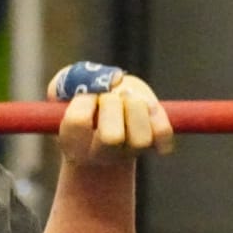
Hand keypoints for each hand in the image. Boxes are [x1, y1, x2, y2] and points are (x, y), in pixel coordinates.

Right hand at [48, 63, 174, 166]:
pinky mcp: (152, 145)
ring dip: (137, 108)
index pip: (78, 121)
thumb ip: (75, 78)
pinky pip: (162, 134)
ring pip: (141, 139)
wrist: (107, 123)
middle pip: (111, 137)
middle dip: (112, 104)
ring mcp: (128, 152)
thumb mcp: (70, 87)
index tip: (88, 93)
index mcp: (73, 142)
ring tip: (129, 97)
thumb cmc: (85, 101)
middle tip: (110, 95)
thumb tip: (112, 80)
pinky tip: (146, 105)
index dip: (84, 99)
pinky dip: (158, 115)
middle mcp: (100, 154)